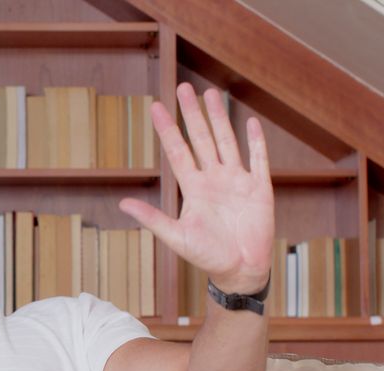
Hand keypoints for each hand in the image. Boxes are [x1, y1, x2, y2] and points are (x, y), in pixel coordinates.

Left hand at [119, 83, 273, 293]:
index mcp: (193, 188)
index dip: (168, 129)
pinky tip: (249, 122)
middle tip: (184, 87)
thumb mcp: (176, 236)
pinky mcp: (260, 188)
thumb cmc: (207, 256)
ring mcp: (237, 181)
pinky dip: (255, 142)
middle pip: (201, 139)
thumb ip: (152, 218)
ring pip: (226, 142)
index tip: (157, 107)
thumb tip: (122, 204)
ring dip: (219, 119)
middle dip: (193, 114)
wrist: (240, 271)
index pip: (178, 151)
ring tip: (211, 94)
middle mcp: (214, 179)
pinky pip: (258, 160)